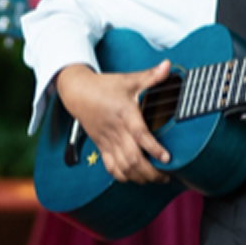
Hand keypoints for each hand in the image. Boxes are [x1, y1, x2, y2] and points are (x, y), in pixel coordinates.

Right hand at [54, 62, 172, 184]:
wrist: (78, 92)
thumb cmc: (105, 86)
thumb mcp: (129, 79)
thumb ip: (151, 76)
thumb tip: (167, 65)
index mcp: (125, 113)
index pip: (140, 134)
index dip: (154, 148)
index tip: (167, 157)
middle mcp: (116, 130)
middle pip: (132, 158)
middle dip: (150, 172)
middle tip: (166, 175)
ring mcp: (107, 140)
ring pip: (122, 167)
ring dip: (139, 177)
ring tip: (154, 179)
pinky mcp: (101, 146)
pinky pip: (110, 167)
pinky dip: (122, 176)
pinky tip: (134, 178)